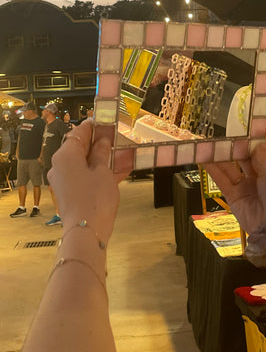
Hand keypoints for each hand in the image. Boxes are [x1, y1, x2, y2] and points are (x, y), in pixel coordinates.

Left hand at [48, 119, 128, 243]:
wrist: (87, 232)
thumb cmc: (94, 199)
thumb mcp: (103, 171)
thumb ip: (101, 153)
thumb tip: (102, 141)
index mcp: (65, 155)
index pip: (79, 132)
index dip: (93, 125)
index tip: (105, 120)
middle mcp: (60, 166)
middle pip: (79, 147)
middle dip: (97, 142)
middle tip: (116, 137)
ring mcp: (64, 180)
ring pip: (83, 162)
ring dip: (99, 157)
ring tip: (120, 153)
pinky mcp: (70, 193)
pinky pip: (84, 175)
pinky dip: (98, 171)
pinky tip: (118, 171)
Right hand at [205, 136, 265, 233]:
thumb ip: (261, 159)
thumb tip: (257, 145)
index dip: (259, 141)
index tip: (252, 129)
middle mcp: (260, 180)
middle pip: (246, 160)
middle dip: (238, 147)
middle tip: (228, 133)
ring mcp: (246, 188)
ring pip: (231, 169)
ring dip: (222, 156)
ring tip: (212, 143)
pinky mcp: (233, 198)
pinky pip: (222, 181)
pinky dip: (213, 170)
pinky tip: (205, 159)